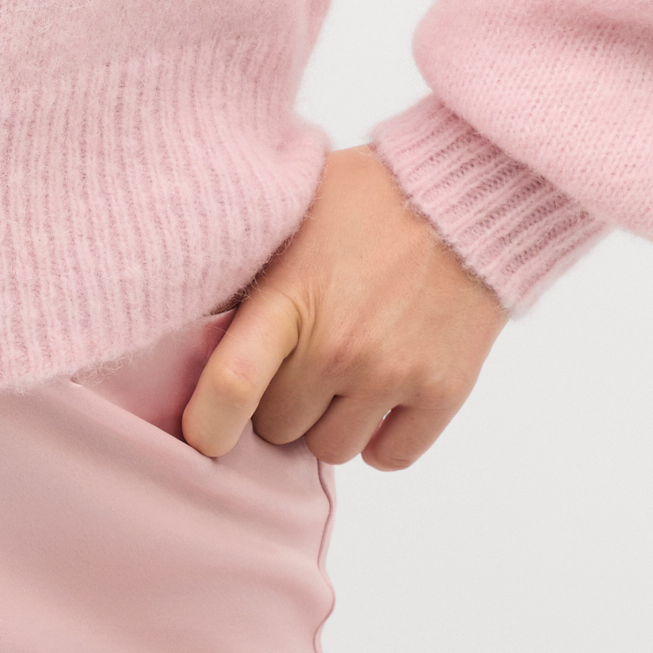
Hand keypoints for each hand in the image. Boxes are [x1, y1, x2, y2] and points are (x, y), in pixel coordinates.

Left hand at [183, 141, 504, 468]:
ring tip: (343, 373)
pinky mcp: (443, 392)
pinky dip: (381, 437)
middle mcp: (340, 346)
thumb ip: (246, 280)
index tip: (202, 435)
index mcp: (290, 299)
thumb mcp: (288, 221)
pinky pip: (389, 457)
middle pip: (279, 428)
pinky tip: (380, 394)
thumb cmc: (365, 201)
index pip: (232, 383)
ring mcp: (393, 373)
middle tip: (299, 360)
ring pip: (332, 450)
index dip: (206, 424)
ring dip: (330, 421)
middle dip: (281, 401)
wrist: (463, 195)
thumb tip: (190, 329)